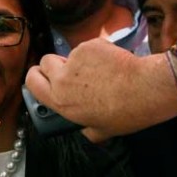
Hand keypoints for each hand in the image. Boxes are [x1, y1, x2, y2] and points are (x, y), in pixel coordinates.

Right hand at [26, 39, 176, 136]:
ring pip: (71, 54)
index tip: (43, 77)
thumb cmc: (126, 113)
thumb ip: (84, 128)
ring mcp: (75, 60)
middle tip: (71, 72)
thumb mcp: (99, 131)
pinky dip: (98, 53)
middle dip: (55, 65)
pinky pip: (88, 47)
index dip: (36, 77)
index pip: (31, 81)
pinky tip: (113, 64)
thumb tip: (82, 128)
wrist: (145, 89)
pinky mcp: (89, 46)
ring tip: (103, 73)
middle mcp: (62, 79)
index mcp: (60, 101)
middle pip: (45, 62)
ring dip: (82, 61)